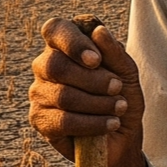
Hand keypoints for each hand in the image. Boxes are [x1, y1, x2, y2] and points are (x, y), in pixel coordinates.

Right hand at [30, 18, 142, 161]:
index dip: (73, 42)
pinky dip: (92, 123)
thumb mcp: (127, 73)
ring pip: (62, 95)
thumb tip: (98, 31)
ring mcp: (40, 93)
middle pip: (56, 65)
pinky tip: (110, 123)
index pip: (55, 29)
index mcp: (65, 46)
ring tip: (119, 107)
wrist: (122, 136)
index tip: (96, 60)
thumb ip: (114, 52)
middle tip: (117, 87)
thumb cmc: (121, 97)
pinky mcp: (40, 120)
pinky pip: (63, 120)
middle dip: (93, 79)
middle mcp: (46, 66)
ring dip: (98, 103)